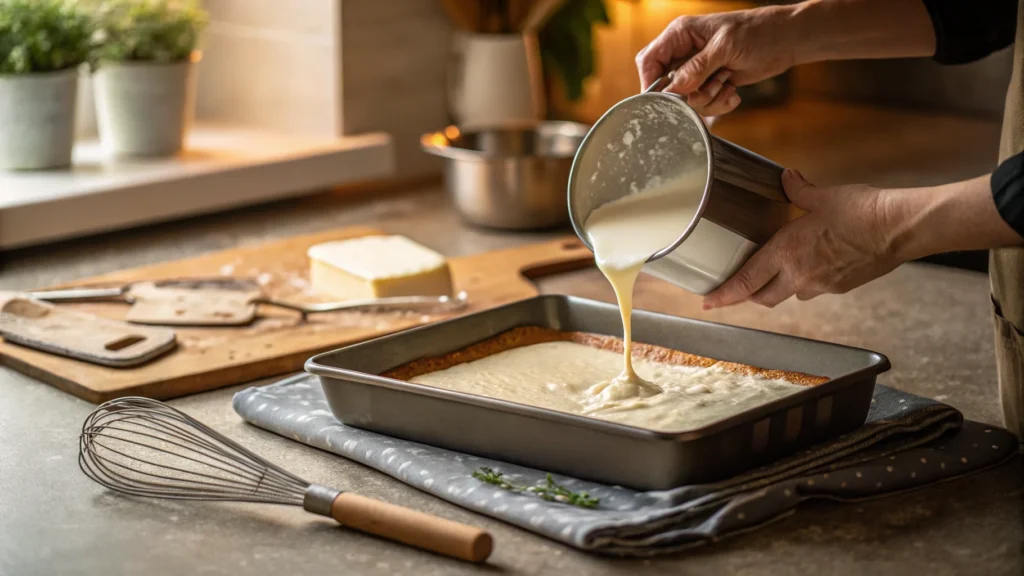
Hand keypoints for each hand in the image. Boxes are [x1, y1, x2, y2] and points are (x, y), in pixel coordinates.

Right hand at [635, 6, 798, 116]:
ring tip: (727, 83)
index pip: (649, 61)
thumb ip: (697, 68)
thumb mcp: (726, 47)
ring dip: (708, 99)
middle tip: (711, 87)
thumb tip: (674, 88)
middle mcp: (684, 53)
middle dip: (689, 94)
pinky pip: (703, 104)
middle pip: (666, 86)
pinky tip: (733, 90)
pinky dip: (718, 103)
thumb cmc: (758, 32)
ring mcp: (697, 70)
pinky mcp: (710, 83)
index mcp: (681, 34)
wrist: (786, 41)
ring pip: (686, 99)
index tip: (663, 101)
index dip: (650, 83)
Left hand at [703, 170, 901, 308]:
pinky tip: (816, 263)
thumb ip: (799, 191)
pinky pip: (816, 289)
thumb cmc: (861, 211)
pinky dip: (808, 280)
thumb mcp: (823, 196)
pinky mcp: (841, 287)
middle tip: (741, 288)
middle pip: (763, 297)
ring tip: (782, 270)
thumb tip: (788, 178)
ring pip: (790, 294)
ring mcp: (821, 285)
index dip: (724, 295)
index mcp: (786, 253)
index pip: (745, 282)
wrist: (899, 228)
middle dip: (750, 295)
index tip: (708, 303)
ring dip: (781, 287)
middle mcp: (799, 275)